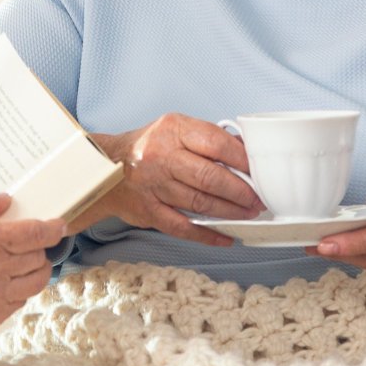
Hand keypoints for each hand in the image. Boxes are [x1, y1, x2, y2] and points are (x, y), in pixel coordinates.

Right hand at [0, 189, 62, 350]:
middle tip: (31, 243)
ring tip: (21, 264)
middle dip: (39, 249)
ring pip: (35, 283)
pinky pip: (18, 303)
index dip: (53, 229)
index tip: (59, 226)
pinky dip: (17, 291)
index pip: (36, 233)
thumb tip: (7, 201)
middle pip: (40, 258)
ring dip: (34, 271)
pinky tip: (2, 283)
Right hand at [78, 115, 262, 245]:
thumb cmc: (148, 147)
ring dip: (229, 212)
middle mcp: (162, 156)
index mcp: (173, 130)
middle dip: (241, 192)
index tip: (259, 170)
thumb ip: (207, 139)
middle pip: (210, 176)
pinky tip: (224, 236)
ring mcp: (154, 185)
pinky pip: (183, 227)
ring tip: (247, 214)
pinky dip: (207, 235)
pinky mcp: (149, 210)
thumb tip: (246, 152)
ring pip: (200, 203)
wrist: (105, 167)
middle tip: (258, 199)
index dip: (242, 159)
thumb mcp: (175, 129)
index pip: (216, 143)